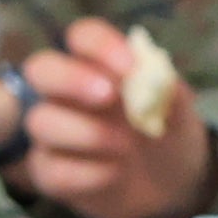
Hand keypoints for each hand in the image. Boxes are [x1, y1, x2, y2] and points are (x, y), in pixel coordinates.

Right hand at [0, 19, 217, 217]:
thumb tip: (153, 72)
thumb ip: (166, 88)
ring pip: (40, 121)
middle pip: (41, 68)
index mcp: (96, 65)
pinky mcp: (51, 172)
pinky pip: (51, 169)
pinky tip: (114, 173)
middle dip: (70, 79)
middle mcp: (66, 93)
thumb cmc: (166, 130)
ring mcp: (54, 133)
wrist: (171, 180)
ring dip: (84, 132)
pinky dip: (85, 173)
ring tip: (124, 146)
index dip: (101, 46)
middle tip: (108, 95)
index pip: (83, 37)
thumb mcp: (177, 108)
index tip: (130, 67)